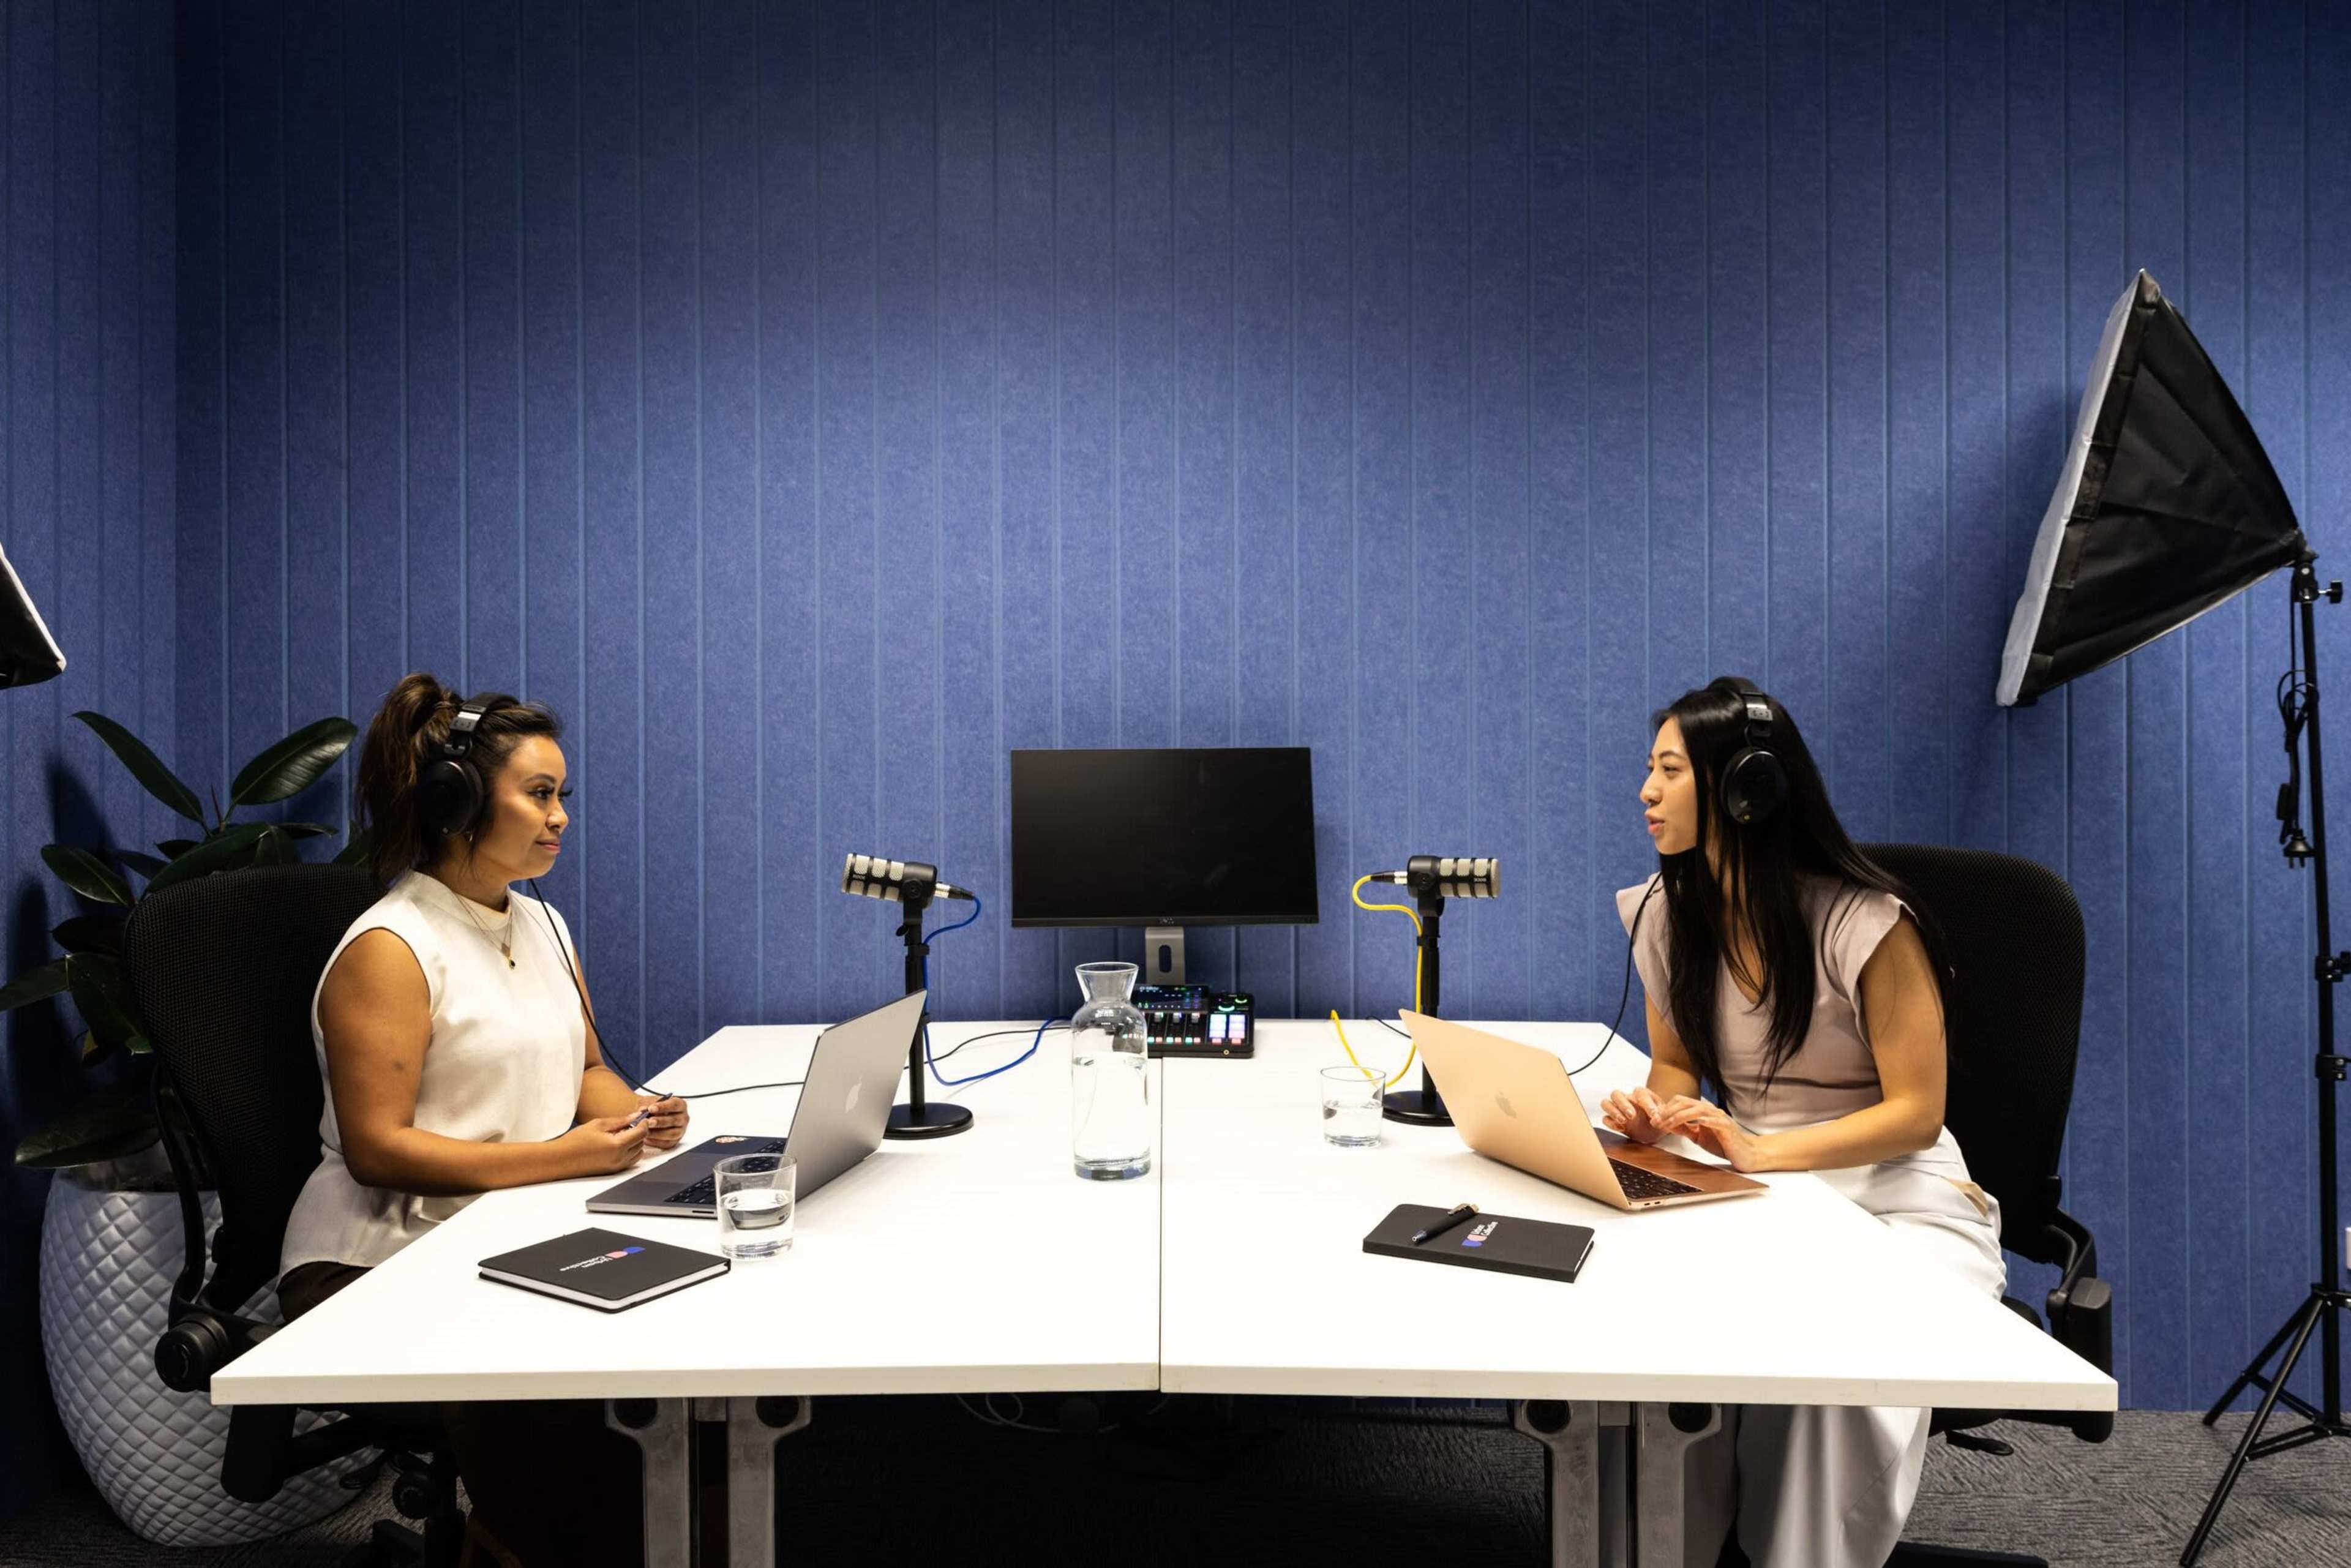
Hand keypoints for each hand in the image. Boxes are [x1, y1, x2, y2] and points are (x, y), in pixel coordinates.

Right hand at [561, 1115, 649, 1175]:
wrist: (561, 1159)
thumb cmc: (576, 1141)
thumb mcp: (599, 1124)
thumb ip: (620, 1121)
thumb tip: (636, 1116)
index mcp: (618, 1145)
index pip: (641, 1133)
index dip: (643, 1123)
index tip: (640, 1117)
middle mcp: (620, 1158)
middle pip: (642, 1143)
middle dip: (639, 1132)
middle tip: (628, 1124)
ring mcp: (617, 1167)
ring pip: (638, 1153)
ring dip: (635, 1143)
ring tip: (620, 1135)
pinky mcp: (613, 1171)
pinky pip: (629, 1161)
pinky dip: (629, 1152)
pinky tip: (616, 1144)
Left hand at [636, 1094, 689, 1150]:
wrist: (651, 1120)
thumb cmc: (653, 1110)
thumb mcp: (650, 1103)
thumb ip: (647, 1105)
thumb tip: (643, 1110)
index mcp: (680, 1105)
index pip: (674, 1105)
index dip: (663, 1106)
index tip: (650, 1108)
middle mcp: (683, 1118)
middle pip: (674, 1120)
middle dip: (660, 1121)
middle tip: (649, 1122)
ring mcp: (680, 1131)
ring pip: (672, 1133)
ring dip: (657, 1133)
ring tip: (646, 1131)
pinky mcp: (674, 1141)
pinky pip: (666, 1143)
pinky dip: (656, 1141)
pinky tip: (646, 1138)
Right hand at [1598, 1087, 1668, 1143]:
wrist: (1655, 1131)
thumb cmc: (1659, 1119)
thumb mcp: (1664, 1116)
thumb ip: (1661, 1116)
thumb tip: (1656, 1119)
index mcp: (1641, 1094)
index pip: (1640, 1093)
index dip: (1646, 1104)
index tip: (1654, 1116)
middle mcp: (1627, 1099)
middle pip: (1616, 1094)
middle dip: (1623, 1104)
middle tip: (1632, 1116)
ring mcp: (1618, 1109)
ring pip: (1606, 1103)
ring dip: (1613, 1111)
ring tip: (1623, 1121)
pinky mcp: (1614, 1121)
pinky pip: (1605, 1119)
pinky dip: (1610, 1123)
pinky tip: (1621, 1129)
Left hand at [1650, 1096, 1771, 1172]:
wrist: (1745, 1154)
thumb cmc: (1722, 1144)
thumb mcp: (1698, 1136)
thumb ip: (1684, 1129)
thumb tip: (1666, 1124)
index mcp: (1703, 1111)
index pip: (1681, 1101)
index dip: (1666, 1108)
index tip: (1655, 1119)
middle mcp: (1711, 1111)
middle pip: (1686, 1102)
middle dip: (1668, 1111)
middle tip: (1656, 1121)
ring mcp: (1719, 1118)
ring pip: (1697, 1110)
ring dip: (1679, 1116)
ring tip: (1667, 1124)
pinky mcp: (1726, 1127)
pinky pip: (1713, 1121)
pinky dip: (1702, 1120)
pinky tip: (1693, 1123)